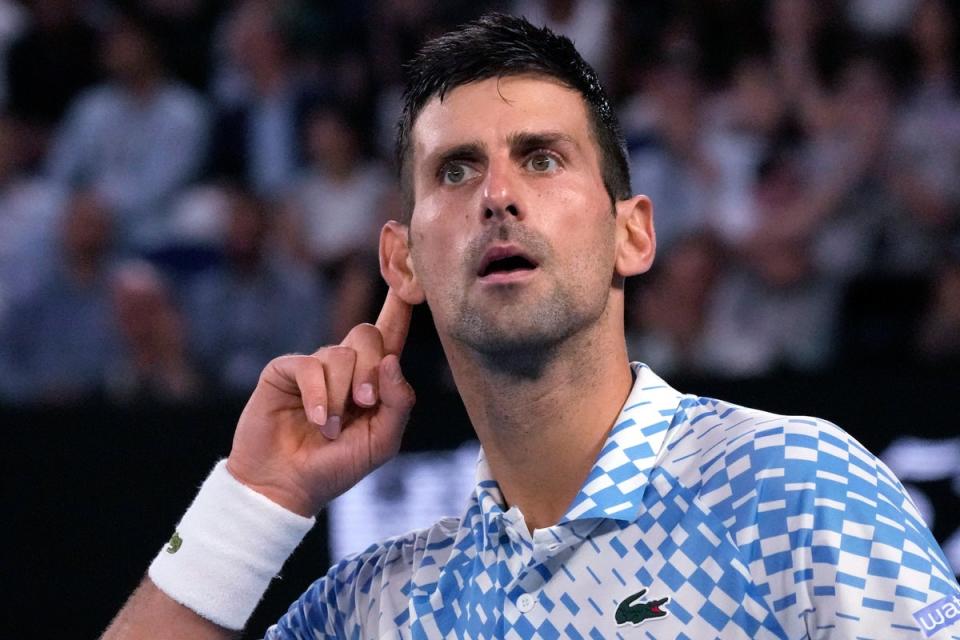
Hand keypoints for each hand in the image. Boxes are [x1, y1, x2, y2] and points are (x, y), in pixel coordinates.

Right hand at [225, 290, 414, 515]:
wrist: (287, 486)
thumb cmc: (337, 466)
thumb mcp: (382, 441)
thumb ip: (398, 403)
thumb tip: (393, 360)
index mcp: (374, 378)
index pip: (391, 330)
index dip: (400, 299)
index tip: (407, 261)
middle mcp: (346, 366)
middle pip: (369, 335)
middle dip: (372, 370)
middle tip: (364, 404)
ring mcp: (315, 367)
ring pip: (341, 354)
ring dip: (341, 396)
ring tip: (331, 429)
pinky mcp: (285, 371)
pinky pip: (310, 366)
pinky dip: (319, 395)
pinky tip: (318, 420)